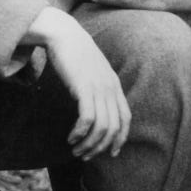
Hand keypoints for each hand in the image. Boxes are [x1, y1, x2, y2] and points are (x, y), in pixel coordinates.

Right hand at [21, 7, 131, 158]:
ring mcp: (98, 88)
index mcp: (114, 86)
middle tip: (84, 155)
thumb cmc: (74, 54)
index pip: (125, 119)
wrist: (64, 35)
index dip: (120, 139)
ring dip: (88, 144)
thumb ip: (98, 87)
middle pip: (113, 128)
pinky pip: (87, 119)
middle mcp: (110, 88)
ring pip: (101, 128)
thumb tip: (94, 106)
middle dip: (100, 147)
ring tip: (75, 150)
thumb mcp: (92, 72)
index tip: (110, 153)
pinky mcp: (84, 88)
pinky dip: (80, 133)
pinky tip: (71, 137)